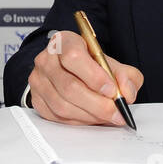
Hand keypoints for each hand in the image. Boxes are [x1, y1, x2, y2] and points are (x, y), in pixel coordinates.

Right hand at [27, 31, 142, 125]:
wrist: (72, 71)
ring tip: (106, 117)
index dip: (94, 77)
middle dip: (97, 105)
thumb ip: (127, 77)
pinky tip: (91, 118)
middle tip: (116, 113)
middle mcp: (46, 59)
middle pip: (69, 86)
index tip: (112, 91)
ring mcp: (38, 80)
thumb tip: (126, 93)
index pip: (74, 57)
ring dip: (89, 116)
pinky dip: (78, 121)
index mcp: (64, 42)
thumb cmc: (91, 66)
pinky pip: (57, 117)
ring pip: (62, 105)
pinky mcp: (36, 99)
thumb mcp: (113, 64)